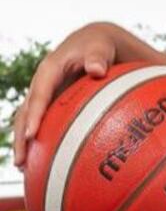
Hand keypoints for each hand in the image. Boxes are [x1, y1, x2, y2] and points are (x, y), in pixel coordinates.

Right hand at [11, 22, 134, 168]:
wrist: (96, 42)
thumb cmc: (100, 45)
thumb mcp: (100, 46)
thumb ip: (98, 56)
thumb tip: (97, 69)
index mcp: (50, 70)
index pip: (39, 93)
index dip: (34, 114)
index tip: (32, 134)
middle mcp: (42, 83)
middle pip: (26, 112)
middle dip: (21, 136)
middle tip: (21, 161)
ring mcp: (46, 94)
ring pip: (29, 120)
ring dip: (24, 143)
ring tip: (23, 168)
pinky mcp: (53, 103)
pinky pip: (42, 123)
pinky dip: (39, 140)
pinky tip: (41, 163)